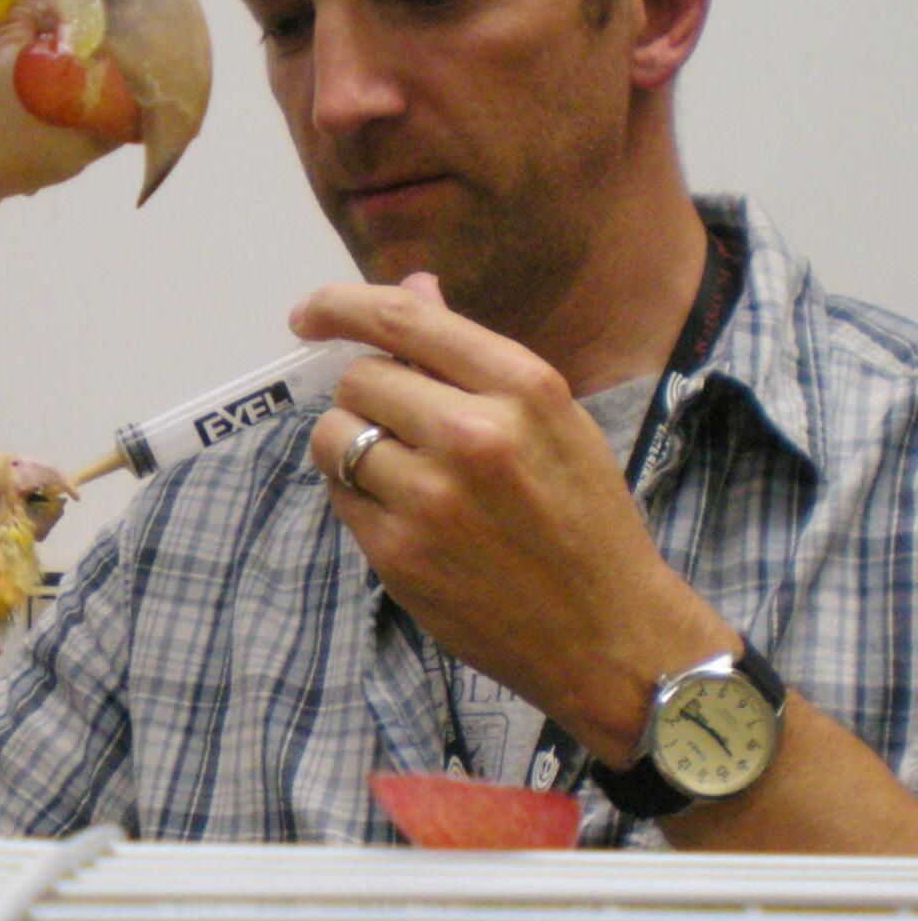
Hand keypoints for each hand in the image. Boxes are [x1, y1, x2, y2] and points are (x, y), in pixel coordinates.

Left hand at [291, 274, 735, 760]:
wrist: (610, 634)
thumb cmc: (585, 519)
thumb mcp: (555, 421)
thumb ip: (474, 358)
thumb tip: (412, 287)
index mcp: (524, 388)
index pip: (402, 320)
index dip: (340, 305)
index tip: (310, 313)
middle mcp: (474, 435)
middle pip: (361, 379)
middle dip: (368, 394)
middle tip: (400, 425)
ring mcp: (430, 498)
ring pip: (334, 435)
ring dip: (351, 442)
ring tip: (400, 467)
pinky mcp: (397, 553)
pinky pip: (339, 494)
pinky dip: (357, 493)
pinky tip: (404, 510)